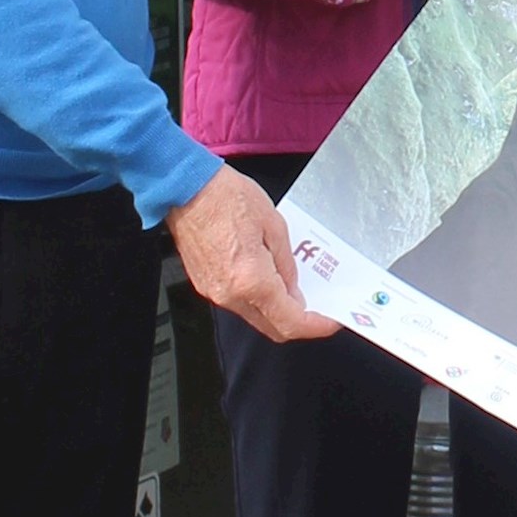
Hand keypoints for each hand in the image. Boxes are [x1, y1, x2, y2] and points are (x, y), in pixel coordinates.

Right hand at [167, 166, 340, 344]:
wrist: (186, 188)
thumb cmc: (225, 197)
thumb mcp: (274, 225)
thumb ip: (286, 263)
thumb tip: (293, 287)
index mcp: (252, 280)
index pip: (290, 322)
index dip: (315, 326)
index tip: (330, 320)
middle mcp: (231, 294)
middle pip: (272, 328)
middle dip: (298, 322)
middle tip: (318, 308)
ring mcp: (215, 293)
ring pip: (255, 317)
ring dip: (278, 310)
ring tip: (295, 287)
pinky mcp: (206, 285)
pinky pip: (239, 303)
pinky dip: (259, 299)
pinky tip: (270, 278)